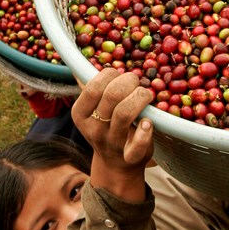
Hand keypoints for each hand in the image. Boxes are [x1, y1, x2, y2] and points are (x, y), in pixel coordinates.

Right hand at [72, 69, 153, 200]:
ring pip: (124, 114)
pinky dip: (146, 131)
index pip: (93, 87)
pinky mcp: (131, 157)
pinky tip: (149, 122)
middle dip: (129, 82)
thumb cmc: (106, 128)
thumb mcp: (91, 111)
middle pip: (111, 97)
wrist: (115, 165)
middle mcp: (94, 129)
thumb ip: (90, 90)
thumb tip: (79, 65)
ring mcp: (112, 144)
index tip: (120, 76)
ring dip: (140, 97)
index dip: (111, 75)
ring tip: (146, 95)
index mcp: (80, 114)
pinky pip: (138, 144)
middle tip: (136, 84)